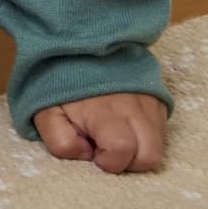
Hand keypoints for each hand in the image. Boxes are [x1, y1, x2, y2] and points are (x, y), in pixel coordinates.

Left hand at [33, 92, 165, 172]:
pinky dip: (145, 135)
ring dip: (140, 149)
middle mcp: (134, 107)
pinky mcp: (158, 99)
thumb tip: (87, 155)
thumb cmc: (60, 83)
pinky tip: (125, 124)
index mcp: (104, 111)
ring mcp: (149, 102)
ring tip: (115, 135)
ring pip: (160, 145)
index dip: (109, 161)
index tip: (94, 150)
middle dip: (130, 161)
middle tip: (107, 146)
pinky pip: (161, 129)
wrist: (77, 46)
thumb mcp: (46, 112)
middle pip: (150, 156)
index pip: (122, 149)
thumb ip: (61, 141)